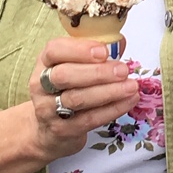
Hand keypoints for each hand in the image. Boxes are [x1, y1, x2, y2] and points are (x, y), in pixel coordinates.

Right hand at [20, 37, 137, 159]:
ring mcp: (48, 110)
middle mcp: (41, 85)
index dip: (79, 50)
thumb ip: (94, 54)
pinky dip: (112, 109)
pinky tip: (129, 100)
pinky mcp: (62, 130)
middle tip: (122, 70)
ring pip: (77, 99)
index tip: (103, 51)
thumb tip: (120, 42)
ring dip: (108, 91)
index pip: (54, 51)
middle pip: (64, 76)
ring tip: (131, 86)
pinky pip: (89, 119)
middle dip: (97, 72)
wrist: (48, 130)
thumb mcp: (74, 68)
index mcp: (45, 63)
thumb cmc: (67, 91)